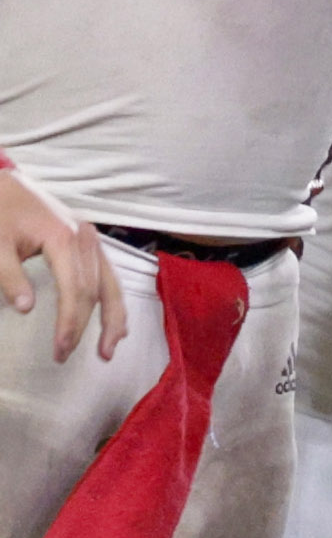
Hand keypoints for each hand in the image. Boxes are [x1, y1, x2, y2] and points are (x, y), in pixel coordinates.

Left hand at [0, 171, 124, 363]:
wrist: (2, 181)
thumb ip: (9, 275)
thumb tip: (26, 309)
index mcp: (65, 239)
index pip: (76, 291)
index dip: (71, 323)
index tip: (59, 350)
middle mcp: (85, 241)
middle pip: (98, 291)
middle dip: (89, 328)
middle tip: (67, 356)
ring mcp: (90, 242)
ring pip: (112, 285)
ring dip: (113, 319)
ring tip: (107, 349)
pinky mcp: (87, 244)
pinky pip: (108, 277)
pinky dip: (112, 301)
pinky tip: (114, 322)